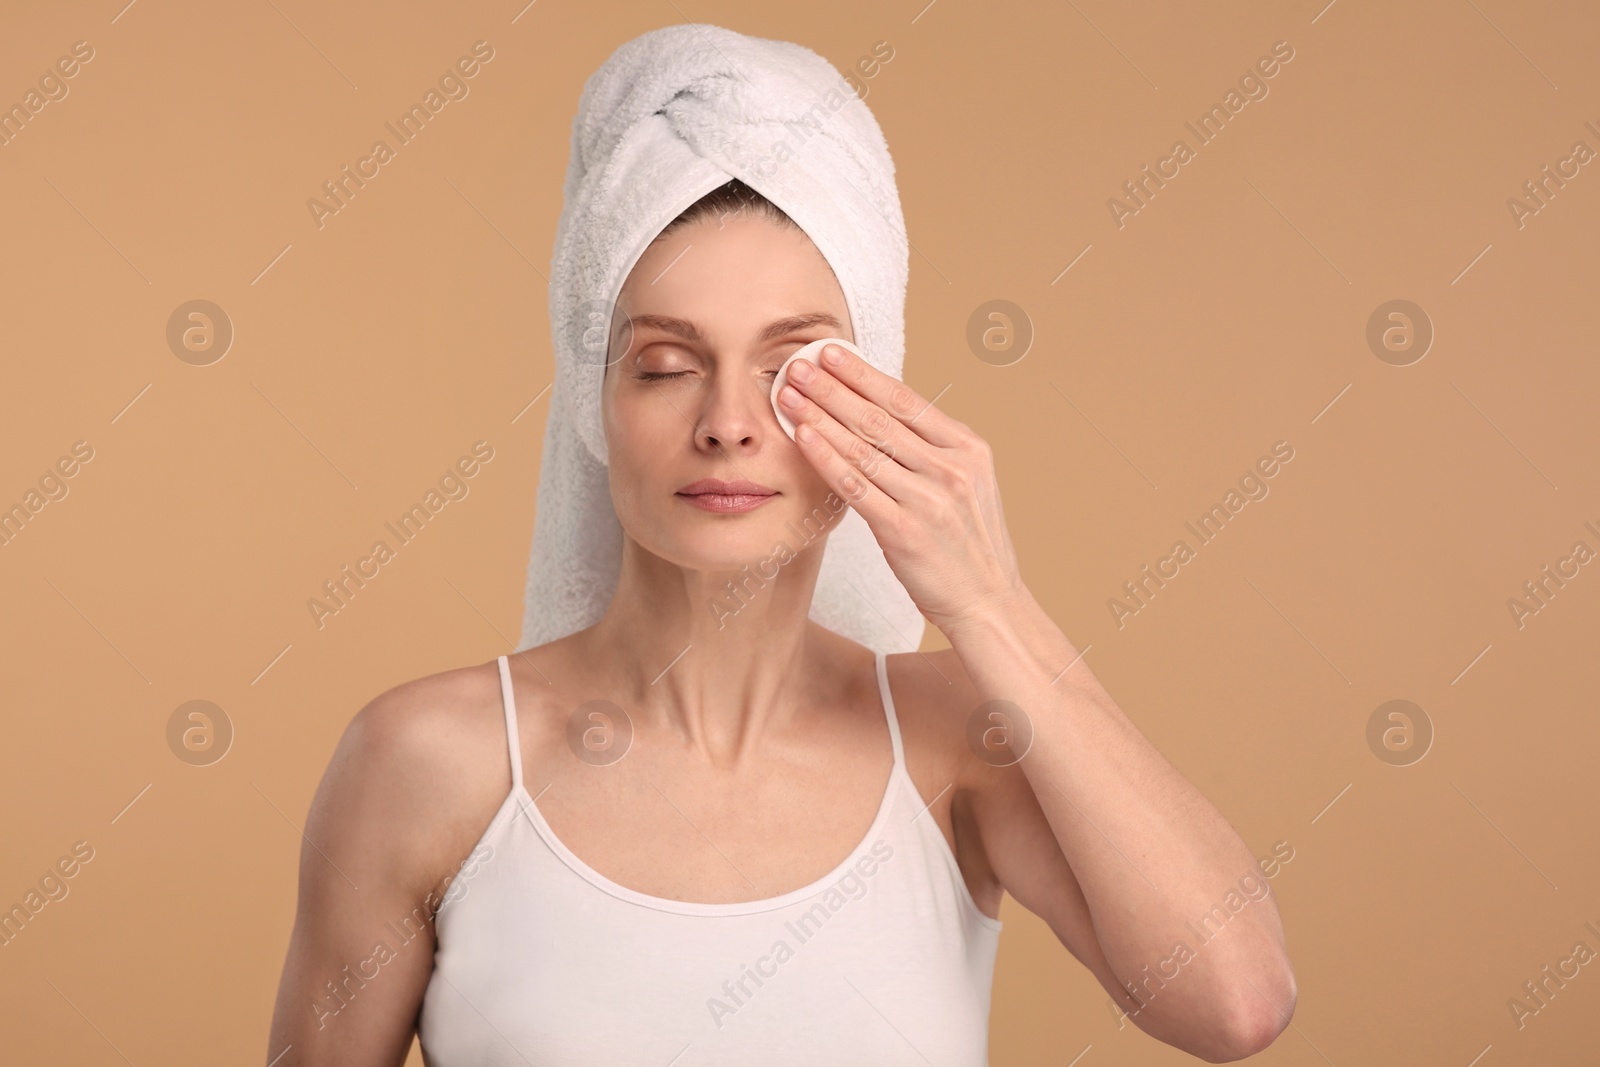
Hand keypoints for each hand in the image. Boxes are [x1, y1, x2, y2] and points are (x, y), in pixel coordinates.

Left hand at [777, 343, 1024, 634]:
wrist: (988, 602)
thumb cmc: (969, 544)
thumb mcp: (967, 484)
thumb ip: (932, 450)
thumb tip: (882, 412)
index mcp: (968, 448)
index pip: (907, 400)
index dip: (863, 374)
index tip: (831, 352)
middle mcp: (951, 468)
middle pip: (880, 418)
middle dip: (833, 387)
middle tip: (797, 364)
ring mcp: (929, 500)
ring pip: (864, 447)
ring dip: (820, 416)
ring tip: (789, 395)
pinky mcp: (904, 531)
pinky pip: (855, 487)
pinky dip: (826, 458)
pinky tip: (803, 437)